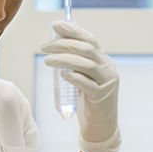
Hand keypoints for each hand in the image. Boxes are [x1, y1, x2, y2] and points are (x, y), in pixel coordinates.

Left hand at [41, 21, 119, 151]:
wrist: (100, 126)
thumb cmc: (88, 101)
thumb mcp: (83, 77)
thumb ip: (75, 63)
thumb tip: (56, 44)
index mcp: (104, 61)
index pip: (90, 40)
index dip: (74, 30)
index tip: (56, 25)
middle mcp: (108, 68)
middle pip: (86, 49)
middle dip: (63, 44)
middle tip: (44, 46)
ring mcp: (107, 82)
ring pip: (86, 64)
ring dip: (64, 59)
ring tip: (46, 60)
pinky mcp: (101, 97)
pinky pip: (87, 84)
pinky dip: (74, 77)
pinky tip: (62, 74)